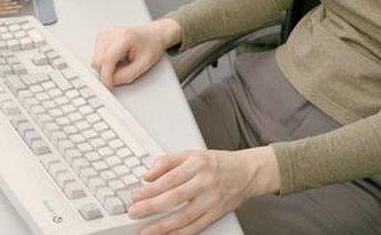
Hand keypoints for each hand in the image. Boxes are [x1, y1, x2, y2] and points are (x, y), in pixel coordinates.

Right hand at [91, 19, 182, 88]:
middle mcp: (111, 33)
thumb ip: (127, 75)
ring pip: (96, 60)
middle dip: (108, 72)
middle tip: (124, 70)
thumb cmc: (151, 45)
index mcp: (125, 37)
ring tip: (122, 63)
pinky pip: (97, 57)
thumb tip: (111, 81)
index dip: (106, 75)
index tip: (109, 85)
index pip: (108, 59)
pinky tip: (117, 58)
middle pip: (98, 61)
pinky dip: (106, 62)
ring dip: (107, 67)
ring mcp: (105, 34)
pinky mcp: (101, 37)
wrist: (152, 35)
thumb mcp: (144, 64)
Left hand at [129, 147, 279, 234]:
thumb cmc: (217, 163)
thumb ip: (167, 162)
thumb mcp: (192, 153)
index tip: (135, 196)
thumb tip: (147, 175)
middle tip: (134, 212)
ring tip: (145, 231)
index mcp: (197, 164)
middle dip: (151, 207)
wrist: (247, 172)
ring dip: (162, 226)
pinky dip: (179, 234)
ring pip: (184, 216)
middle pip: (175, 197)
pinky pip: (196, 227)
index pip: (169, 179)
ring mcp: (212, 200)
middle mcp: (205, 182)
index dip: (150, 189)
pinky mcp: (216, 213)